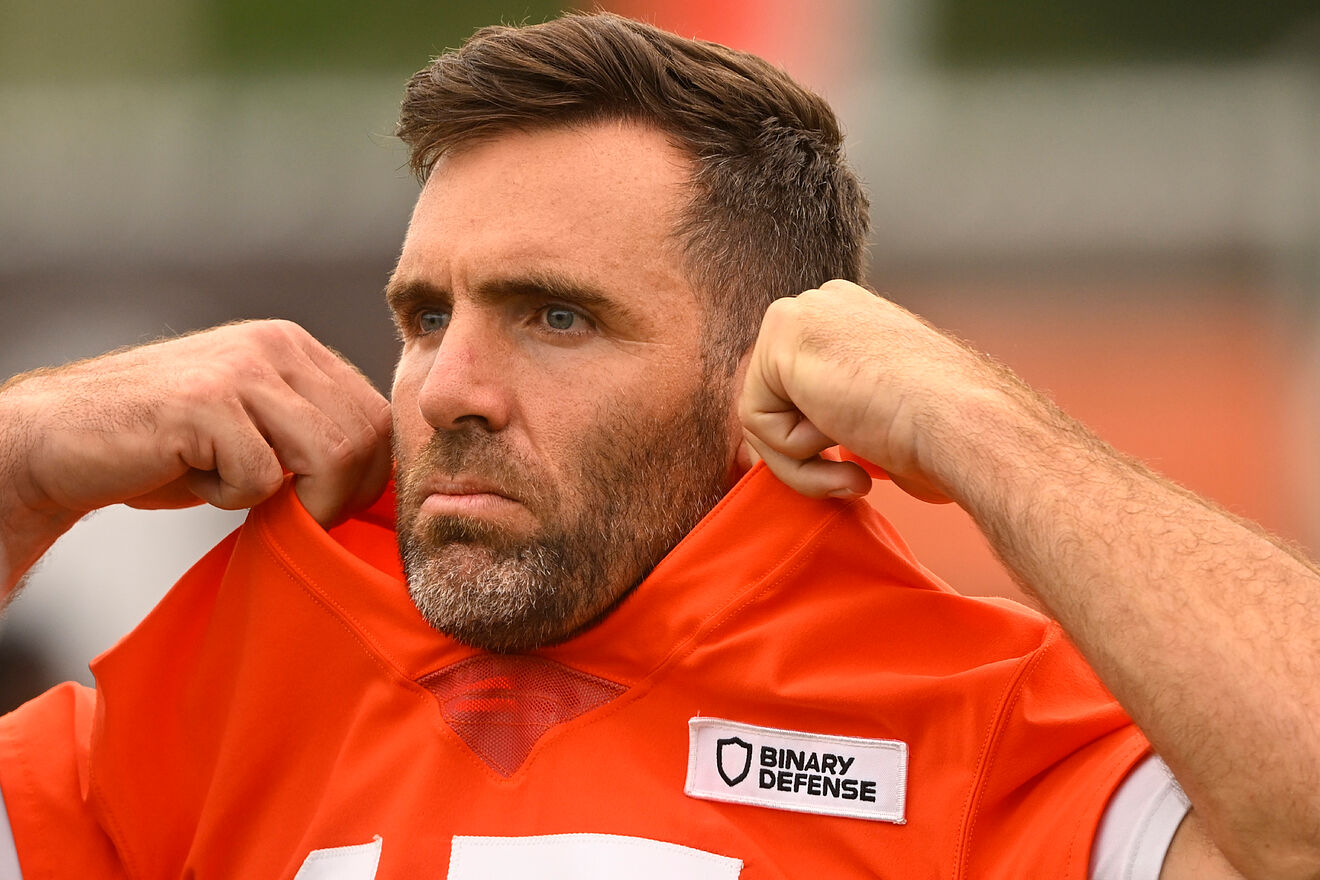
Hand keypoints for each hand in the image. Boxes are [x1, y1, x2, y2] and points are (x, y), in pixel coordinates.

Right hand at [3, 320, 391, 529]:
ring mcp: (240, 369)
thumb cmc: (163, 447)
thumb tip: (381, 484)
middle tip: (295, 517)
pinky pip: (263, 477)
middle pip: (363, 437)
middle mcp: (273, 345)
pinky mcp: (205, 403)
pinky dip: (234, 500)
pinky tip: (195, 479)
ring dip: (296, 501)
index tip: (331, 506)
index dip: (368, 475)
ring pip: (328, 454)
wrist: (59, 440)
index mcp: (293, 346)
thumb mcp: (256, 427)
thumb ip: (312, 434)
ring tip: (245, 497)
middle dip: (339, 496)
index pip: (377, 414)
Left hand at [739, 280, 1009, 502]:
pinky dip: (794, 455)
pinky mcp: (783, 333)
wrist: (964, 426)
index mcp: (855, 320)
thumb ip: (846, 416)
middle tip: (857, 478)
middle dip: (806, 455)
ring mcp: (805, 312)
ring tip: (857, 472)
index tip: (863, 473)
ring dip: (803, 463)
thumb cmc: (947, 436)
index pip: (799, 392)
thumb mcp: (888, 419)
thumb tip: (822, 442)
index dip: (820, 445)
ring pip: (763, 415)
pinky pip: (756, 419)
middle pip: (775, 401)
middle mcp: (826, 306)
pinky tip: (843, 440)